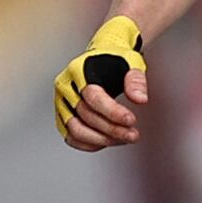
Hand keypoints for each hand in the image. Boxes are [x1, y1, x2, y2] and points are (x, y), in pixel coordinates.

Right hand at [53, 15, 148, 148]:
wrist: (101, 58)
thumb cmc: (115, 60)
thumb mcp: (131, 63)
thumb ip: (136, 80)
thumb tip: (140, 98)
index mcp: (78, 70)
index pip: (93, 97)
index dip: (113, 112)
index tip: (131, 120)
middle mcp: (65, 86)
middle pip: (86, 115)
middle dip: (112, 129)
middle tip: (133, 134)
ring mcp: (61, 102)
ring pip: (76, 130)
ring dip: (102, 139)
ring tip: (123, 138)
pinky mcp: (61, 116)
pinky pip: (71, 138)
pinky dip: (90, 144)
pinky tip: (108, 140)